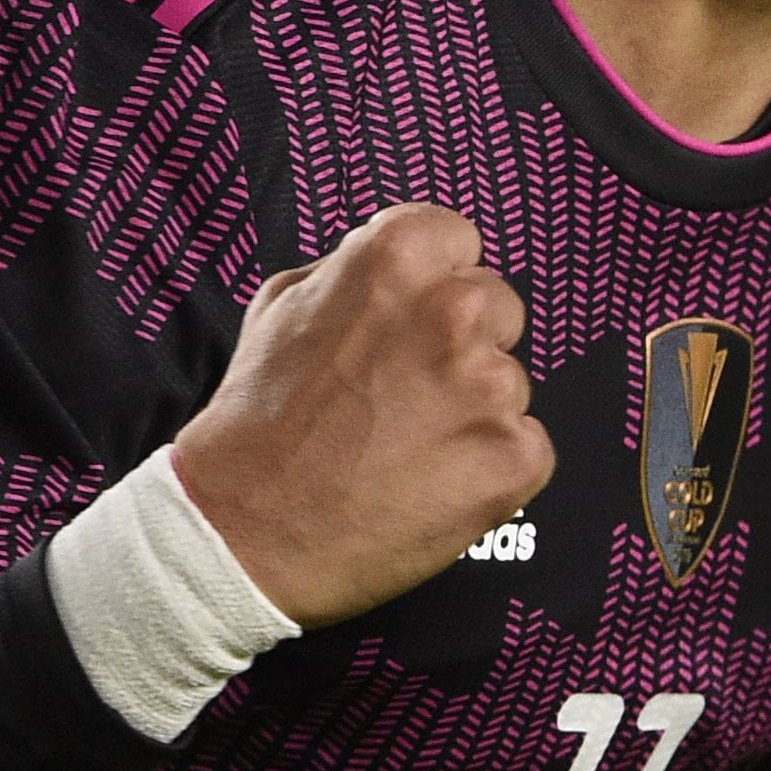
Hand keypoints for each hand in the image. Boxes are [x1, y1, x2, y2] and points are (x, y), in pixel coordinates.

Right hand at [171, 203, 552, 625]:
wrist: (245, 529)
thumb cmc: (258, 419)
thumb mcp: (282, 305)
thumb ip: (354, 270)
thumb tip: (401, 266)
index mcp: (399, 257)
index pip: (459, 241)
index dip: (433, 285)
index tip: (410, 323)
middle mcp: (455, 309)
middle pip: (496, 308)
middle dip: (461, 345)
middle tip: (403, 395)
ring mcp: (491, 386)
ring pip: (509, 384)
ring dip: (472, 411)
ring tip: (405, 448)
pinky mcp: (515, 456)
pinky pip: (525, 449)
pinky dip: (489, 469)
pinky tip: (431, 484)